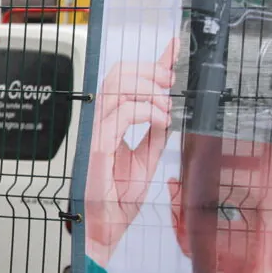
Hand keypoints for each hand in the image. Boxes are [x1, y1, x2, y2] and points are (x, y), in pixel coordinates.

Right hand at [85, 38, 175, 263]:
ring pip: (118, 86)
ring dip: (150, 93)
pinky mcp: (98, 144)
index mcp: (110, 123)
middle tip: (171, 88)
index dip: (153, 61)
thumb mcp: (147, 159)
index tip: (175, 46)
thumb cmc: (117, 198)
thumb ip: (155, 135)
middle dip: (151, 72)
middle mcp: (100, 121)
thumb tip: (169, 113)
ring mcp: (96, 131)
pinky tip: (161, 123)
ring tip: (167, 112)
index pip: (127, 80)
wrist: (104, 225)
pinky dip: (147, 112)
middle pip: (118, 74)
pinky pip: (122, 113)